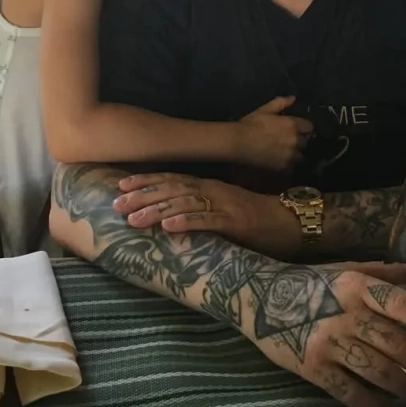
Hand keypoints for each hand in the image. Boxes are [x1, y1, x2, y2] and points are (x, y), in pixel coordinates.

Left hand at [113, 172, 299, 257]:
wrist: (290, 220)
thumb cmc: (255, 217)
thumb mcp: (222, 208)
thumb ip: (200, 207)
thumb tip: (172, 213)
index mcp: (208, 185)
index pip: (171, 180)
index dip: (145, 181)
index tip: (120, 184)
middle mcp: (212, 190)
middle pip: (171, 189)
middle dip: (142, 196)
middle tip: (115, 203)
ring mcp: (223, 204)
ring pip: (184, 204)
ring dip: (157, 211)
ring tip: (134, 218)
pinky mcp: (234, 221)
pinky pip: (208, 221)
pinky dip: (188, 222)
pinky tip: (169, 226)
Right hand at [237, 96, 312, 171]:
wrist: (239, 143)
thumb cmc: (250, 124)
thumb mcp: (264, 110)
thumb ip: (280, 103)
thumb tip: (293, 98)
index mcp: (292, 124)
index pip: (310, 127)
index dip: (305, 127)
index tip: (299, 128)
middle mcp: (295, 140)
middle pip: (306, 142)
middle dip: (301, 141)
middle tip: (291, 140)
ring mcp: (290, 155)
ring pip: (301, 156)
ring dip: (296, 154)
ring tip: (287, 153)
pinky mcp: (283, 167)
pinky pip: (292, 167)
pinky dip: (289, 164)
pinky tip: (280, 161)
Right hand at [244, 260, 405, 406]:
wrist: (257, 296)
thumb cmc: (308, 282)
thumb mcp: (344, 270)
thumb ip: (382, 273)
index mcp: (356, 285)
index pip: (404, 305)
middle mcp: (345, 312)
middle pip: (397, 345)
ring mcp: (327, 341)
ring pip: (379, 372)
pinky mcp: (312, 367)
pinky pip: (351, 393)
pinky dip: (374, 403)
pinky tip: (385, 403)